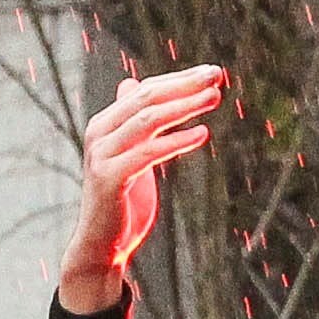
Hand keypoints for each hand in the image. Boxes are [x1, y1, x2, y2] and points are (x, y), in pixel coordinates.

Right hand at [57, 65, 227, 318]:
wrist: (102, 246)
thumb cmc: (122, 204)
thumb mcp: (130, 156)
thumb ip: (134, 124)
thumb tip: (130, 84)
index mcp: (104, 125)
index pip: (146, 91)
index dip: (179, 79)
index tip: (211, 72)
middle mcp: (99, 134)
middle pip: (147, 99)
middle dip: (185, 85)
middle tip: (218, 76)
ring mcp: (102, 155)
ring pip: (148, 121)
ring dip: (185, 106)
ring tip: (215, 98)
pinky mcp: (110, 178)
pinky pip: (149, 153)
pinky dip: (177, 142)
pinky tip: (203, 134)